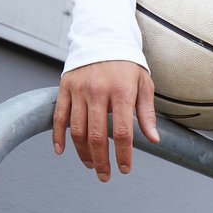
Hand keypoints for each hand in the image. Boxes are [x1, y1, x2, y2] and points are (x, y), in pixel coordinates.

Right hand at [52, 60, 158, 181]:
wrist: (103, 36)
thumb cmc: (127, 64)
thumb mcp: (144, 84)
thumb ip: (147, 113)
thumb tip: (154, 139)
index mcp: (121, 92)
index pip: (123, 132)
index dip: (124, 155)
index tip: (125, 169)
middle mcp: (98, 91)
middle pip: (97, 136)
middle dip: (101, 161)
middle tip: (105, 176)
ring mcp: (79, 89)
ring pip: (77, 130)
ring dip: (83, 152)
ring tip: (90, 165)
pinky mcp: (65, 87)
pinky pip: (59, 116)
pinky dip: (58, 135)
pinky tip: (61, 151)